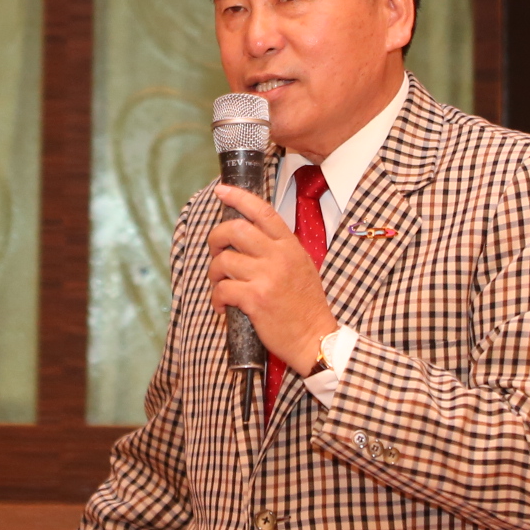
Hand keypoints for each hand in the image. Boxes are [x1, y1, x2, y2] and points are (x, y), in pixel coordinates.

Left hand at [208, 184, 341, 369]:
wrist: (314, 338)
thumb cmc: (306, 306)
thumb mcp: (301, 266)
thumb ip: (280, 249)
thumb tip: (253, 234)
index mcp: (290, 246)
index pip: (263, 211)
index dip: (239, 197)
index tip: (222, 190)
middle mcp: (278, 257)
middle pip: (235, 229)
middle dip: (216, 237)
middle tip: (216, 251)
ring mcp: (267, 277)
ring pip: (224, 260)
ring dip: (215, 273)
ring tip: (221, 285)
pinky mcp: (255, 299)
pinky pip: (222, 289)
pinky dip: (216, 298)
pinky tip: (222, 306)